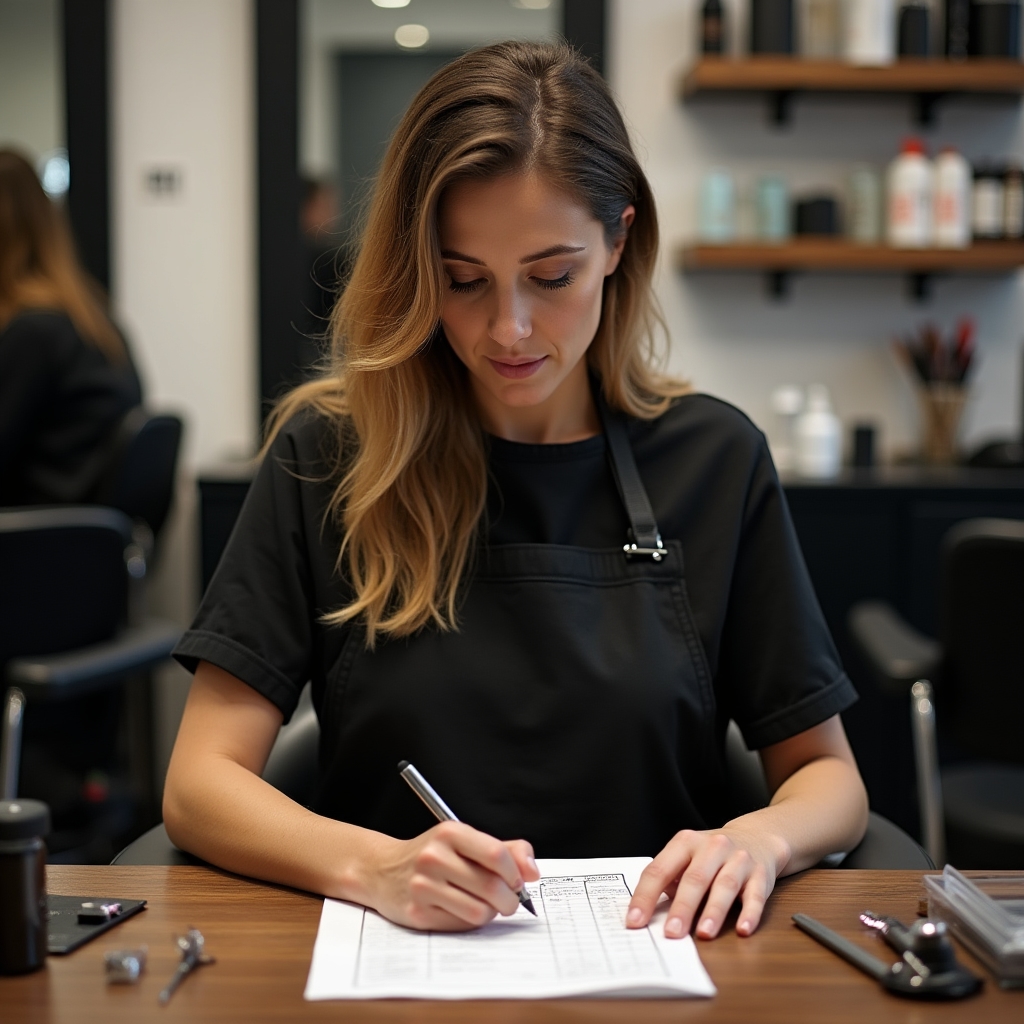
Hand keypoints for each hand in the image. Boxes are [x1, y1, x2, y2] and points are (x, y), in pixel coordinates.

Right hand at [366, 821, 538, 931]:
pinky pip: (461, 925)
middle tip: (509, 901)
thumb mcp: (466, 841)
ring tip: (485, 905)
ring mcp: (423, 886)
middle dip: (510, 900)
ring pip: (479, 911)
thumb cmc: (434, 855)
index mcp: (450, 832)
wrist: (383, 870)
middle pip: (492, 887)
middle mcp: (434, 857)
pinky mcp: (417, 913)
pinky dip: (471, 922)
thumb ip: (506, 850)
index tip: (519, 881)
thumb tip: (532, 872)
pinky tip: (463, 910)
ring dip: (491, 913)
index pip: (497, 854)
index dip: (515, 873)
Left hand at [626, 824, 788, 939]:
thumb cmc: (711, 856)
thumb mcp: (687, 858)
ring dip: (713, 911)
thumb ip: (671, 881)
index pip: (659, 870)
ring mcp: (738, 859)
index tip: (635, 921)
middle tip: (672, 933)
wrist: (756, 837)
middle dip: (682, 908)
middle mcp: (711, 847)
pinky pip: (755, 895)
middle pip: (694, 879)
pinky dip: (750, 913)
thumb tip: (653, 912)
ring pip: (724, 886)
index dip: (645, 896)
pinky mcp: (760, 874)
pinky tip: (742, 929)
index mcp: (685, 842)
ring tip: (704, 933)